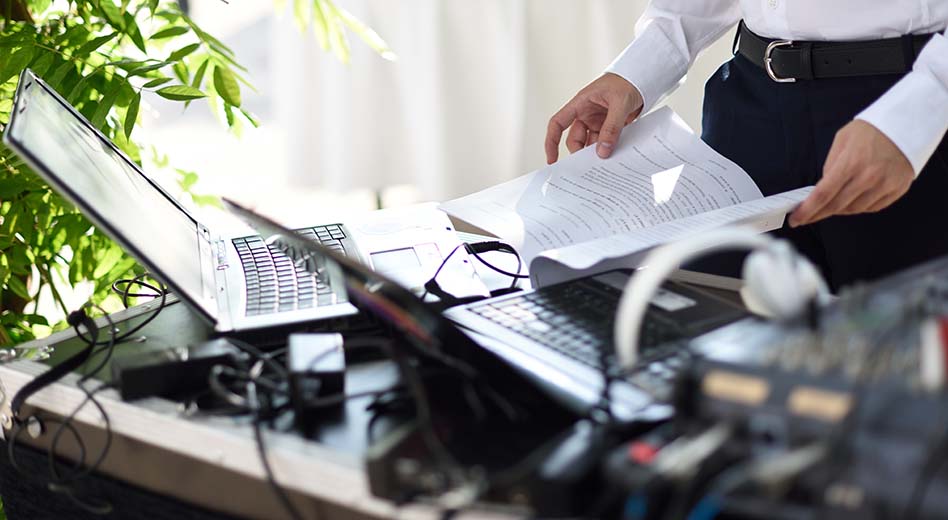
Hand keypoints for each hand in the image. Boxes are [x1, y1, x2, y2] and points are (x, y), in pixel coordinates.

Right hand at [545, 73, 643, 163]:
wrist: (644, 79)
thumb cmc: (628, 81)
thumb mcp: (620, 103)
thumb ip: (611, 128)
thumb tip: (602, 151)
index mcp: (580, 104)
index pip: (558, 123)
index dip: (551, 141)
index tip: (552, 160)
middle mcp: (586, 114)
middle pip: (575, 140)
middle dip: (580, 153)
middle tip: (589, 166)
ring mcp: (598, 122)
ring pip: (591, 144)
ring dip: (596, 153)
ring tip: (604, 164)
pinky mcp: (610, 128)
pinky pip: (605, 142)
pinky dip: (608, 150)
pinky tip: (614, 158)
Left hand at [789, 120, 914, 226]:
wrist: (906, 123)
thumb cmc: (872, 130)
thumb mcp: (842, 140)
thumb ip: (830, 166)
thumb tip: (822, 188)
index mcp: (851, 163)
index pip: (823, 195)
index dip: (807, 211)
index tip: (796, 218)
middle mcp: (868, 177)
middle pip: (836, 206)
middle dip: (817, 214)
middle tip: (807, 216)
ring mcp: (885, 185)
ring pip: (854, 210)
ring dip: (839, 210)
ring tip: (830, 204)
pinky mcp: (897, 189)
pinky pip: (872, 208)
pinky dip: (859, 207)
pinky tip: (852, 200)